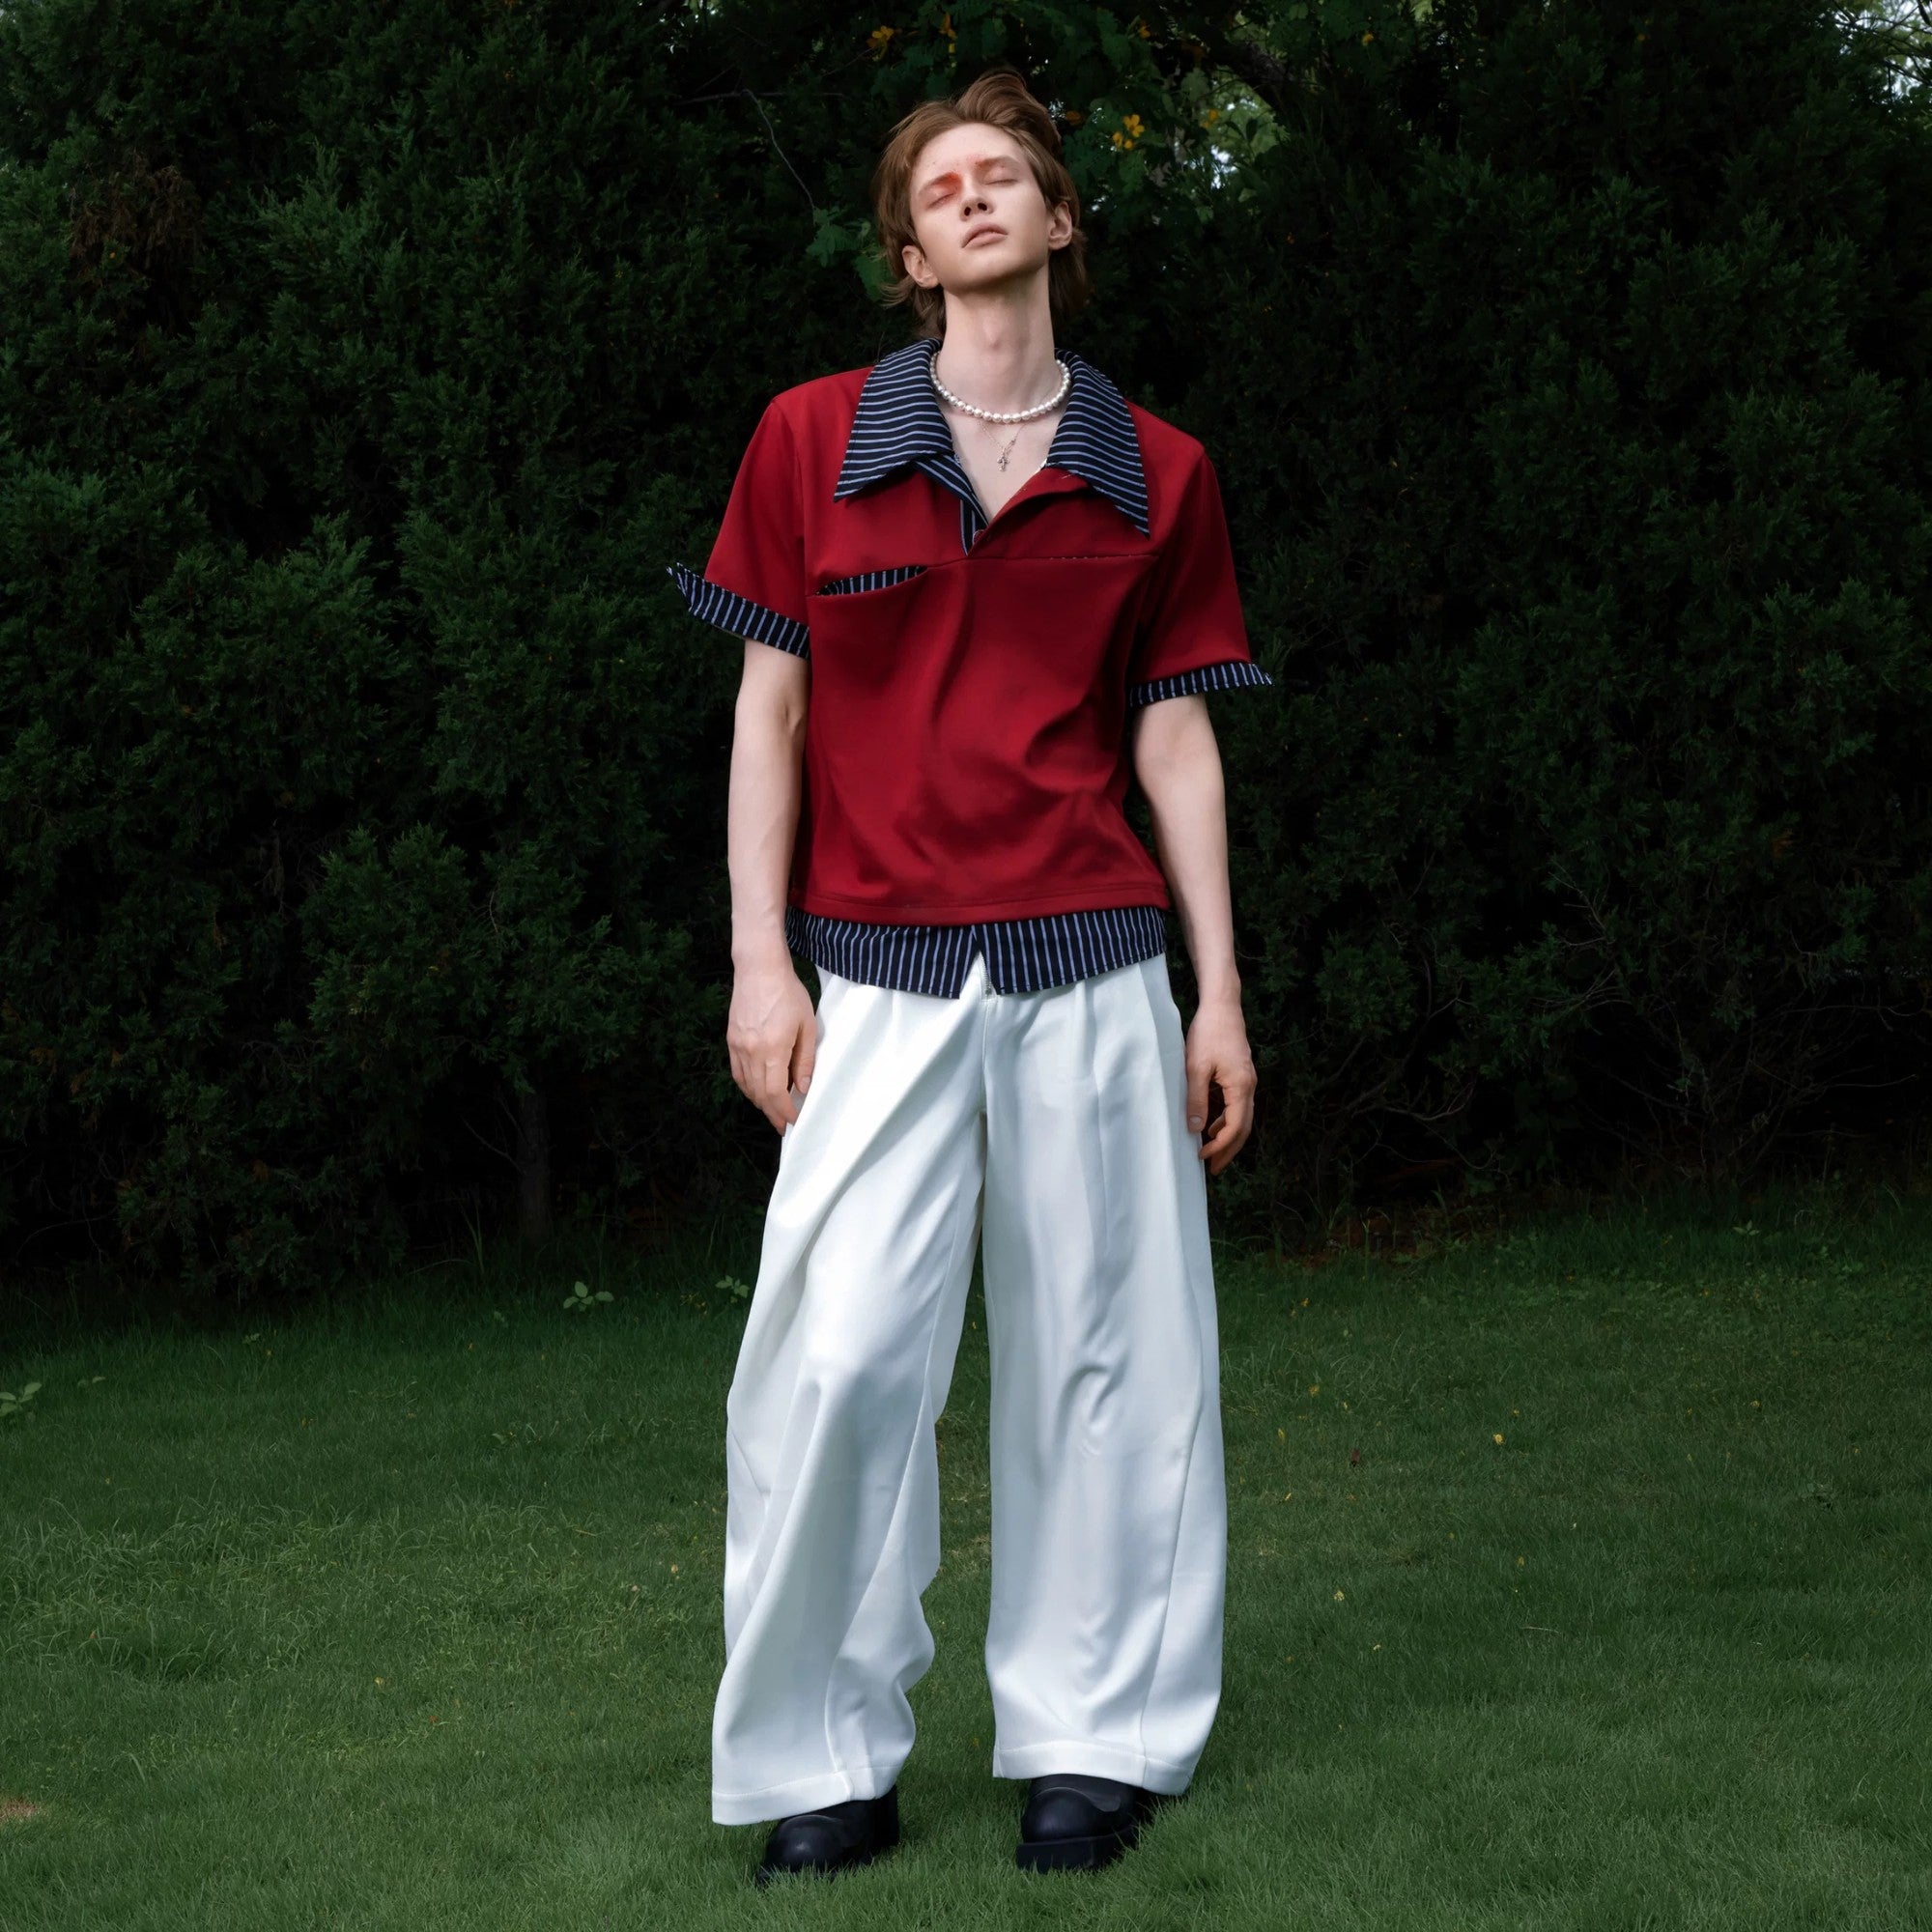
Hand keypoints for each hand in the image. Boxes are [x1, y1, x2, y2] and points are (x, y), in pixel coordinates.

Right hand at [727, 957, 818, 1133]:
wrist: (759, 969)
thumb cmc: (788, 994)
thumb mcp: (807, 1026)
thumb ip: (804, 1060)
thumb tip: (803, 1088)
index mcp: (772, 1050)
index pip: (776, 1093)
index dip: (785, 1112)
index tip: (794, 1121)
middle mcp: (750, 1052)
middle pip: (759, 1094)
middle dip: (773, 1113)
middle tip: (783, 1125)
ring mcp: (737, 1046)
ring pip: (747, 1086)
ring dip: (760, 1102)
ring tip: (773, 1110)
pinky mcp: (731, 1040)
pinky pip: (737, 1072)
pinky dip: (748, 1086)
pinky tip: (757, 1090)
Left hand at [1184, 996, 1255, 1174]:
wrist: (1222, 1006)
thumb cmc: (1208, 1033)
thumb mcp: (1195, 1067)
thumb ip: (1196, 1099)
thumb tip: (1195, 1130)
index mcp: (1241, 1087)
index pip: (1235, 1128)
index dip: (1219, 1146)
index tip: (1201, 1156)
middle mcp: (1249, 1086)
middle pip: (1244, 1128)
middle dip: (1229, 1150)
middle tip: (1213, 1169)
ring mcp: (1247, 1081)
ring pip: (1243, 1118)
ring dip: (1229, 1137)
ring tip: (1212, 1153)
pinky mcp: (1241, 1075)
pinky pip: (1238, 1106)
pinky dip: (1228, 1121)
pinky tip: (1213, 1126)